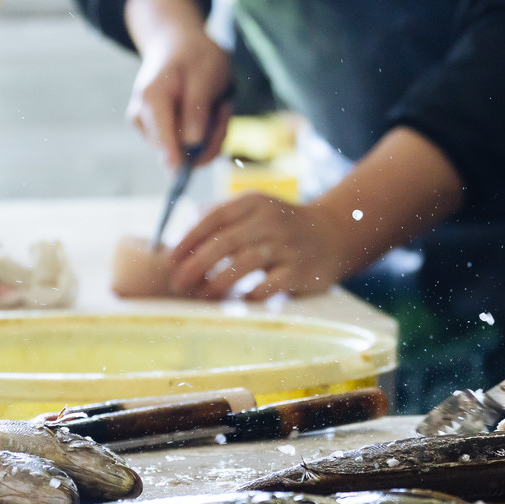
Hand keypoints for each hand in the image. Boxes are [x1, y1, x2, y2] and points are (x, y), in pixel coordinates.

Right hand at [124, 0, 232, 168]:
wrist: (180, 45)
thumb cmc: (194, 56)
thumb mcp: (203, 76)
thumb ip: (196, 109)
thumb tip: (191, 144)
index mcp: (151, 100)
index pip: (162, 139)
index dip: (177, 158)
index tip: (184, 171)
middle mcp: (144, 119)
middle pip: (179, 151)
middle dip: (210, 138)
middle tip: (223, 110)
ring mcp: (151, 129)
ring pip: (189, 154)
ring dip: (213, 136)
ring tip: (219, 107)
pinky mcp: (164, 135)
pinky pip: (193, 149)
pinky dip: (210, 135)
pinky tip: (213, 112)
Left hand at [167, 193, 352, 299]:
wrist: (333, 234)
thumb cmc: (283, 227)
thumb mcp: (255, 210)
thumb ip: (222, 218)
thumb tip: (183, 236)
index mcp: (254, 203)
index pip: (214, 218)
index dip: (189, 239)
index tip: (171, 259)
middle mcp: (271, 220)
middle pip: (226, 242)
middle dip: (197, 264)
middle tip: (179, 283)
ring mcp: (287, 245)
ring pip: (246, 262)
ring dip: (220, 281)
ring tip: (203, 295)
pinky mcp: (301, 269)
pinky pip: (272, 284)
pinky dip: (252, 294)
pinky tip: (239, 301)